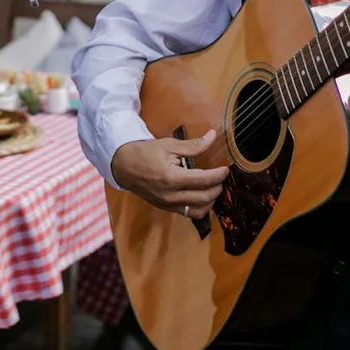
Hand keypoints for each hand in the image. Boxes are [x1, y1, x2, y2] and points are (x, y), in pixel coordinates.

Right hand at [110, 131, 229, 215]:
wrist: (123, 165)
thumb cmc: (145, 153)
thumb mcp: (169, 145)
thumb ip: (193, 145)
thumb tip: (212, 136)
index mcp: (171, 178)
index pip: (204, 180)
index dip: (219, 175)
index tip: (226, 169)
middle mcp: (171, 195)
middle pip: (204, 198)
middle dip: (217, 188)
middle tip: (221, 178)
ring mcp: (168, 204)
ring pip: (199, 211)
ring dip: (210, 201)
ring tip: (213, 188)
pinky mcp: (165, 208)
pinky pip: (189, 213)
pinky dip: (199, 207)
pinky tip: (202, 196)